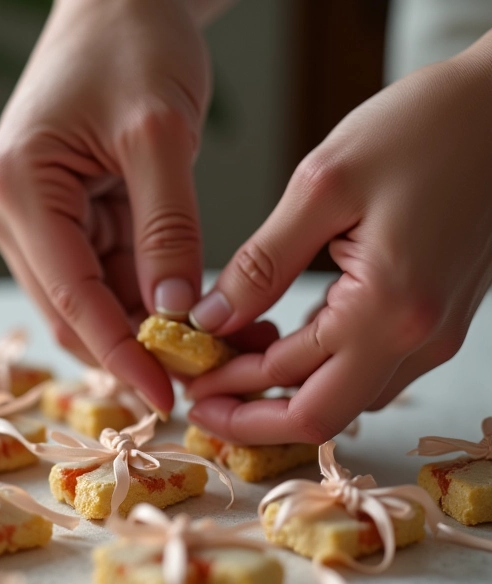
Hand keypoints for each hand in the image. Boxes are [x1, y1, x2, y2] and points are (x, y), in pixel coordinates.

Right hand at [0, 0, 212, 412]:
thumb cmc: (133, 43)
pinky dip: (145, 298)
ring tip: (216, 340)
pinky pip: (102, 274)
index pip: (72, 298)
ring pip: (90, 300)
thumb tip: (175, 314)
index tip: (166, 398)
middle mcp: (9, 212)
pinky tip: (190, 310)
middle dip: (136, 348)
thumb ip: (168, 229)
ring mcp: (30, 218)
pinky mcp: (58, 217)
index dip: (121, 356)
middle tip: (205, 373)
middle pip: (73, 310)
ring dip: (145, 328)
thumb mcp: (161, 135)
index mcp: (18, 189)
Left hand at [186, 32, 491, 443]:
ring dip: (283, 392)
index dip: (233, 399)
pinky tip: (278, 341)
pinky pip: (366, 369)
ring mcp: (431, 336)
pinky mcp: (433, 321)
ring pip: (345, 399)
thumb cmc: (424, 128)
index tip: (189, 388)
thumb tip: (210, 319)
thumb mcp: (323, 186)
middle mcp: (416, 339)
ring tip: (229, 364)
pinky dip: (315, 368)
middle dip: (254, 416)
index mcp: (387, 310)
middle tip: (201, 395)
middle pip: (322, 416)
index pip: (294, 391)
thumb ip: (260, 264)